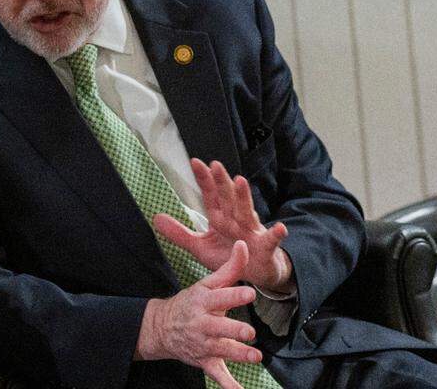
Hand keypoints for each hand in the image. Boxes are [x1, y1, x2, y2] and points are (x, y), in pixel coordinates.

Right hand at [136, 241, 260, 388]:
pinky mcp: (205, 361)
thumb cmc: (192, 303)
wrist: (161, 327)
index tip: (249, 293)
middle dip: (234, 330)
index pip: (220, 297)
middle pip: (219, 327)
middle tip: (249, 331)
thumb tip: (245, 245)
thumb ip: (229, 268)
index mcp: (203, 302)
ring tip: (254, 356)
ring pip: (221, 350)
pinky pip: (218, 376)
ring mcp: (202, 344)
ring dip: (237, 354)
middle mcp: (201, 324)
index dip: (234, 296)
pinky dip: (229, 386)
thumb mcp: (206, 284)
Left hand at [154, 158, 292, 291]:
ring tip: (241, 181)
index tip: (195, 162)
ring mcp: (251, 232)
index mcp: (220, 219)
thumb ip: (180, 234)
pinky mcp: (265, 249)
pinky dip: (275, 235)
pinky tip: (280, 227)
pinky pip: (270, 241)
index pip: (210, 196)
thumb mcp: (200, 247)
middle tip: (215, 164)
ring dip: (244, 198)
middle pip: (228, 199)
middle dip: (221, 182)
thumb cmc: (230, 256)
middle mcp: (236, 221)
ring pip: (247, 213)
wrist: (256, 274)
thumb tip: (155, 218)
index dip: (204, 180)